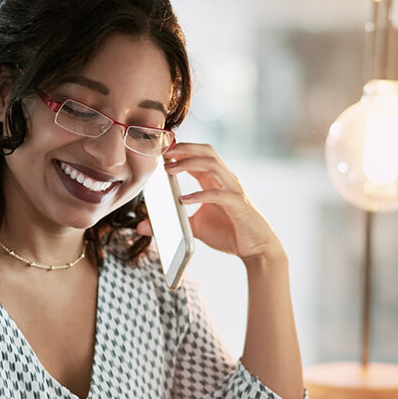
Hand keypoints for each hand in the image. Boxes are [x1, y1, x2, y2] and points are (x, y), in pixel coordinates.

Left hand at [159, 143, 282, 262]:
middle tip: (163, 152)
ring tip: (169, 169)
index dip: (180, 149)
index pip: (199, 156)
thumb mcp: (193, 228)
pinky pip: (218, 194)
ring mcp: (234, 191)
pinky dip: (199, 195)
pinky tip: (183, 200)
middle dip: (184, 148)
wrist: (256, 250)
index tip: (160, 150)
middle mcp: (226, 180)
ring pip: (213, 165)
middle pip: (207, 152)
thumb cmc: (229, 234)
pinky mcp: (238, 205)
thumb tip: (141, 227)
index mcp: (216, 181)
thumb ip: (171, 223)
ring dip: (189, 164)